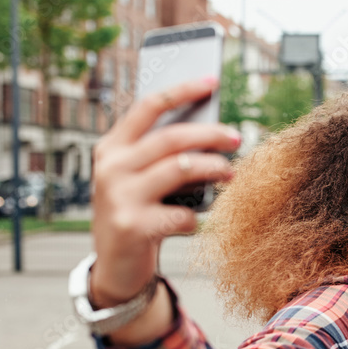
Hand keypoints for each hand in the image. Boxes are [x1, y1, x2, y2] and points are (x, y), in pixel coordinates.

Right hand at [89, 77, 240, 308]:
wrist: (114, 268)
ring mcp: (119, 197)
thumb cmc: (138, 214)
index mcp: (111, 148)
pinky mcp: (133, 227)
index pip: (148, 106)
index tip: (212, 80)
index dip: (183, 90)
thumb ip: (163, 157)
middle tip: (237, 138)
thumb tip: (213, 131)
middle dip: (211, 134)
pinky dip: (196, 217)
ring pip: (181, 169)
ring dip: (214, 169)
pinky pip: (182, 213)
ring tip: (231, 174)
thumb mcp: (140, 180)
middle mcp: (110, 167)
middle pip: (172, 137)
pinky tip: (194, 221)